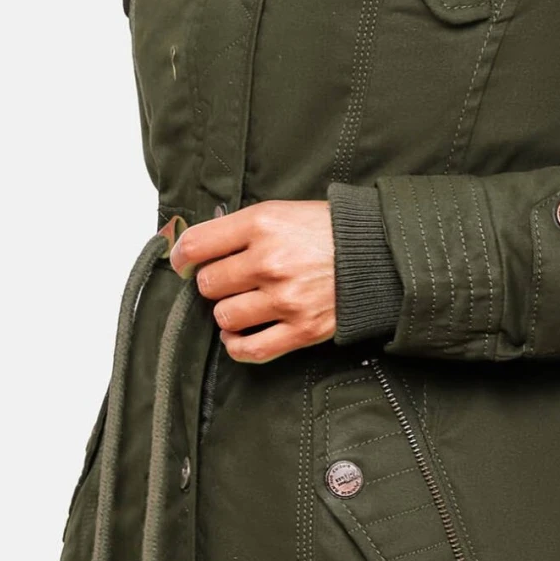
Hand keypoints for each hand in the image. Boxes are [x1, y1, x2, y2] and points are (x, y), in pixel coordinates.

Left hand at [168, 200, 335, 362]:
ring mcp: (285, 298)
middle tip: (229, 281)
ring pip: (224, 316)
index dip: (180, 257)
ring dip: (228, 313)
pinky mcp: (300, 329)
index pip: (196, 246)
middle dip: (214, 284)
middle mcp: (269, 261)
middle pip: (208, 285)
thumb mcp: (282, 211)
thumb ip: (240, 228)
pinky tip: (238, 335)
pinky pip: (250, 349)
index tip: (182, 263)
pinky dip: (237, 346)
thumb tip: (196, 248)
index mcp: (262, 224)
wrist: (379, 254)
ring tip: (242, 304)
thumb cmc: (329, 231)